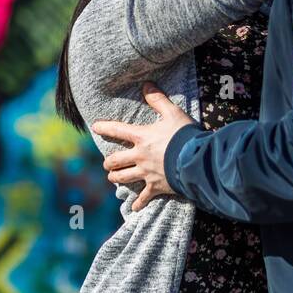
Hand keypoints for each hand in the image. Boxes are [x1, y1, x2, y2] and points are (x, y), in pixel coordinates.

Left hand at [90, 83, 192, 211]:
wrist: (197, 160)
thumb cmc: (185, 135)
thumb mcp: (173, 113)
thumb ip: (158, 99)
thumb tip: (146, 84)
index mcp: (142, 138)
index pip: (117, 130)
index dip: (104, 127)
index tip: (95, 127)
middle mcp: (139, 156)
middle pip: (115, 161)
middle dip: (109, 163)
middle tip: (108, 163)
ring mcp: (146, 173)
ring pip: (123, 178)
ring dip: (116, 178)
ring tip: (114, 178)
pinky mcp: (156, 187)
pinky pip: (144, 198)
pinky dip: (138, 203)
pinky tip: (134, 208)